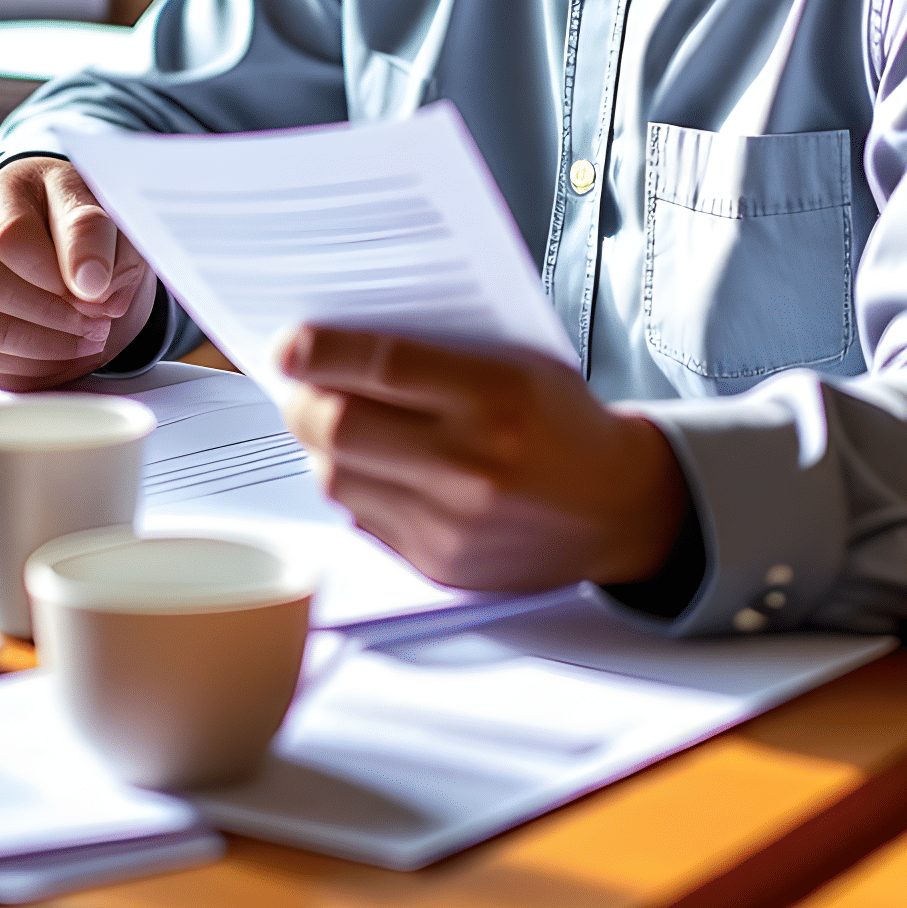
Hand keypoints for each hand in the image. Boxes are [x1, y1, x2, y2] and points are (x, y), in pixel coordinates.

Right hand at [0, 157, 159, 390]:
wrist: (68, 250)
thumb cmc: (83, 227)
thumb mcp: (108, 214)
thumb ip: (100, 240)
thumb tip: (91, 286)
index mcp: (2, 190)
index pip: (10, 231)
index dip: (56, 268)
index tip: (100, 289)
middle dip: (43, 311)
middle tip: (96, 321)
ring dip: (33, 342)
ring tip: (85, 338)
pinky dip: (17, 363)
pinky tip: (58, 352)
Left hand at [277, 326, 686, 592]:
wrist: (617, 508)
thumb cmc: (561, 421)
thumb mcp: (515, 362)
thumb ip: (433, 350)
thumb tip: (334, 341)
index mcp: (496, 398)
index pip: (381, 366)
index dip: (320, 352)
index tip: (288, 345)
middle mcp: (472, 466)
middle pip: (340, 428)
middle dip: (301, 402)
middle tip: (298, 385)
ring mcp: (452, 525)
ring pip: (337, 479)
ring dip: (319, 447)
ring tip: (332, 423)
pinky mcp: (439, 566)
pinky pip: (360, 518)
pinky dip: (352, 485)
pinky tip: (368, 465)